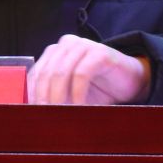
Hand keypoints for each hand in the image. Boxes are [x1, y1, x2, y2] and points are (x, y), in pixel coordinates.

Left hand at [28, 35, 150, 104]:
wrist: (131, 81)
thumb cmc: (98, 89)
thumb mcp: (71, 93)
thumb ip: (54, 96)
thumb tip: (34, 115)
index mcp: (55, 52)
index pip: (35, 73)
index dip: (31, 94)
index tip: (31, 114)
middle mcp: (66, 44)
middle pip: (46, 73)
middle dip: (43, 97)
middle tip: (44, 117)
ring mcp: (83, 45)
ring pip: (61, 72)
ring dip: (59, 97)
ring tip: (59, 115)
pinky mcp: (100, 52)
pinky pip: (82, 73)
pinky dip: (77, 93)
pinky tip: (78, 107)